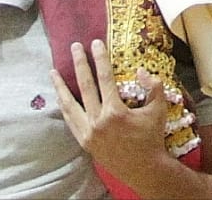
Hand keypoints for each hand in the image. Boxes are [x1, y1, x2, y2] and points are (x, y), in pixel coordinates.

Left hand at [52, 41, 175, 197]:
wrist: (144, 168)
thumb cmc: (152, 137)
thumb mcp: (158, 109)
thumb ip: (153, 86)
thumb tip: (140, 71)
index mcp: (115, 112)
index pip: (104, 78)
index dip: (100, 58)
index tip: (95, 43)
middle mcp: (97, 121)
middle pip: (84, 86)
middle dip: (79, 64)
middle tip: (74, 47)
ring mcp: (88, 133)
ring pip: (69, 105)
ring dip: (61, 87)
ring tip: (53, 72)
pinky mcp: (85, 142)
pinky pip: (70, 121)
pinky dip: (64, 107)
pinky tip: (60, 97)